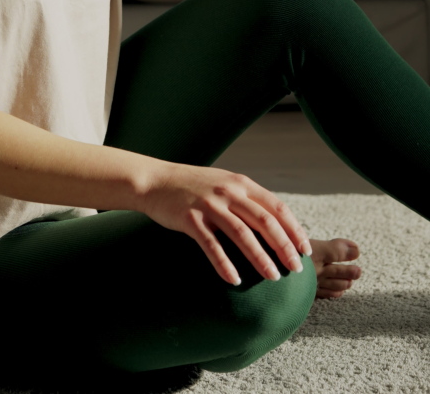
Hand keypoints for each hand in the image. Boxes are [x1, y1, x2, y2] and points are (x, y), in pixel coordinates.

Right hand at [142, 161, 311, 284]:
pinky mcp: (190, 218)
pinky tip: (234, 281)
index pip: (277, 208)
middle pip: (265, 221)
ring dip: (260, 258)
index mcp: (241, 183)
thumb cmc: (194, 187)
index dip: (294, 230)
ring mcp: (209, 205)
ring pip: (242, 234)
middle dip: (284, 247)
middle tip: (295, 269)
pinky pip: (211, 245)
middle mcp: (229, 192)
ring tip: (272, 278)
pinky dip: (224, 264)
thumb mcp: (225, 185)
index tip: (305, 251)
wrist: (156, 180)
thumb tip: (275, 226)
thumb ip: (247, 199)